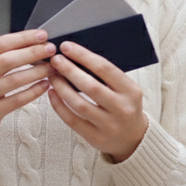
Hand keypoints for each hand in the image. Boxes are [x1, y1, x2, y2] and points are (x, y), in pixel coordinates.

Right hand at [0, 29, 55, 146]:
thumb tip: (30, 41)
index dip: (22, 38)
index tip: (41, 35)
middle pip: (6, 60)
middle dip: (32, 53)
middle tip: (50, 49)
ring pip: (13, 80)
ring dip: (36, 72)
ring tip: (51, 67)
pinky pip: (16, 100)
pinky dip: (33, 92)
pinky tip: (44, 85)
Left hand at [47, 41, 148, 162]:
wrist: (133, 138)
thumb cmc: (125, 106)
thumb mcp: (126, 89)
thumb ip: (107, 76)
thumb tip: (76, 56)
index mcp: (131, 91)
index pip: (105, 68)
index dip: (83, 56)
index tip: (67, 47)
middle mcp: (122, 108)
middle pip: (90, 86)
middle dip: (70, 70)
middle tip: (56, 60)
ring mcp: (109, 125)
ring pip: (79, 104)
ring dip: (62, 88)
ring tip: (52, 76)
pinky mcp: (95, 138)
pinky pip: (72, 120)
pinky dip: (59, 106)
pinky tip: (52, 93)